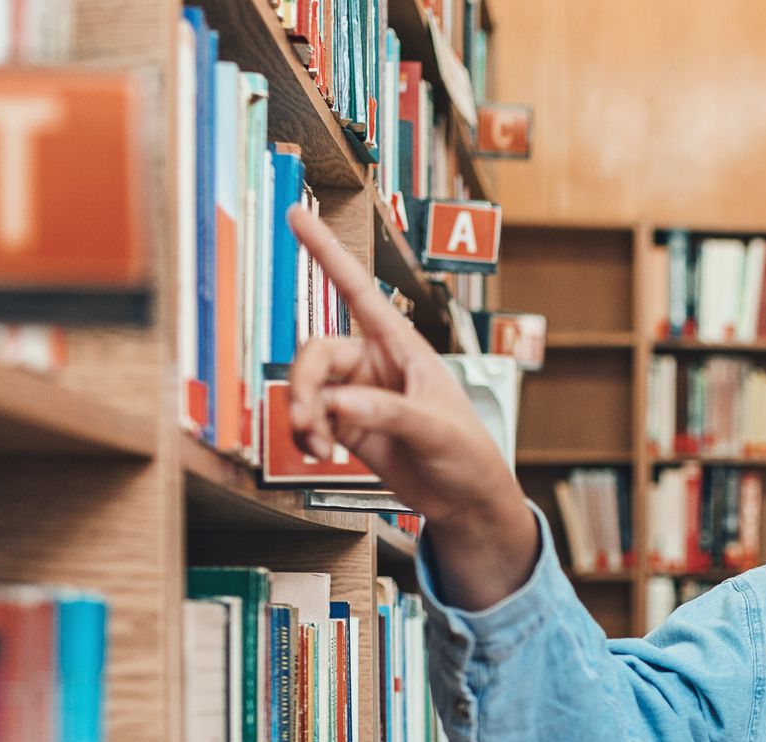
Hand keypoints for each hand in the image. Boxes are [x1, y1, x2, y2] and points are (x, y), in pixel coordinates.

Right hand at [284, 205, 536, 607]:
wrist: (465, 501)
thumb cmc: (468, 455)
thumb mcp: (436, 429)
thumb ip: (389, 414)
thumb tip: (339, 404)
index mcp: (403, 346)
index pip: (358, 290)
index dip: (326, 252)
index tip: (297, 215)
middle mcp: (375, 363)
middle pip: (316, 353)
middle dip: (305, 386)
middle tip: (311, 422)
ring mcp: (358, 394)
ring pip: (307, 387)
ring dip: (303, 415)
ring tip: (319, 447)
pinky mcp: (346, 426)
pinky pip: (309, 418)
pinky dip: (306, 435)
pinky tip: (321, 453)